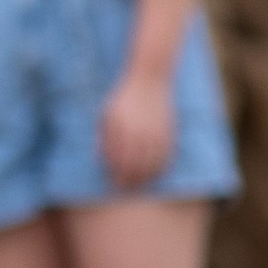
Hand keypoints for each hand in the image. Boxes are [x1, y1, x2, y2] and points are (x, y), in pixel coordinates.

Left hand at [101, 69, 174, 189]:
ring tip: (140, 185)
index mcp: (119, 126)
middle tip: (125, 188)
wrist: (149, 78)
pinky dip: (160, 167)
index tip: (113, 182)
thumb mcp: (106, 113)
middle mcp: (137, 131)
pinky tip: (155, 173)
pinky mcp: (168, 130)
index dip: (115, 174)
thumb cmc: (123, 97)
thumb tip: (100, 158)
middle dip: (129, 180)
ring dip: (145, 177)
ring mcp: (154, 131)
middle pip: (134, 165)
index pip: (117, 159)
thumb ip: (103, 135)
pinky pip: (165, 155)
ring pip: (151, 163)